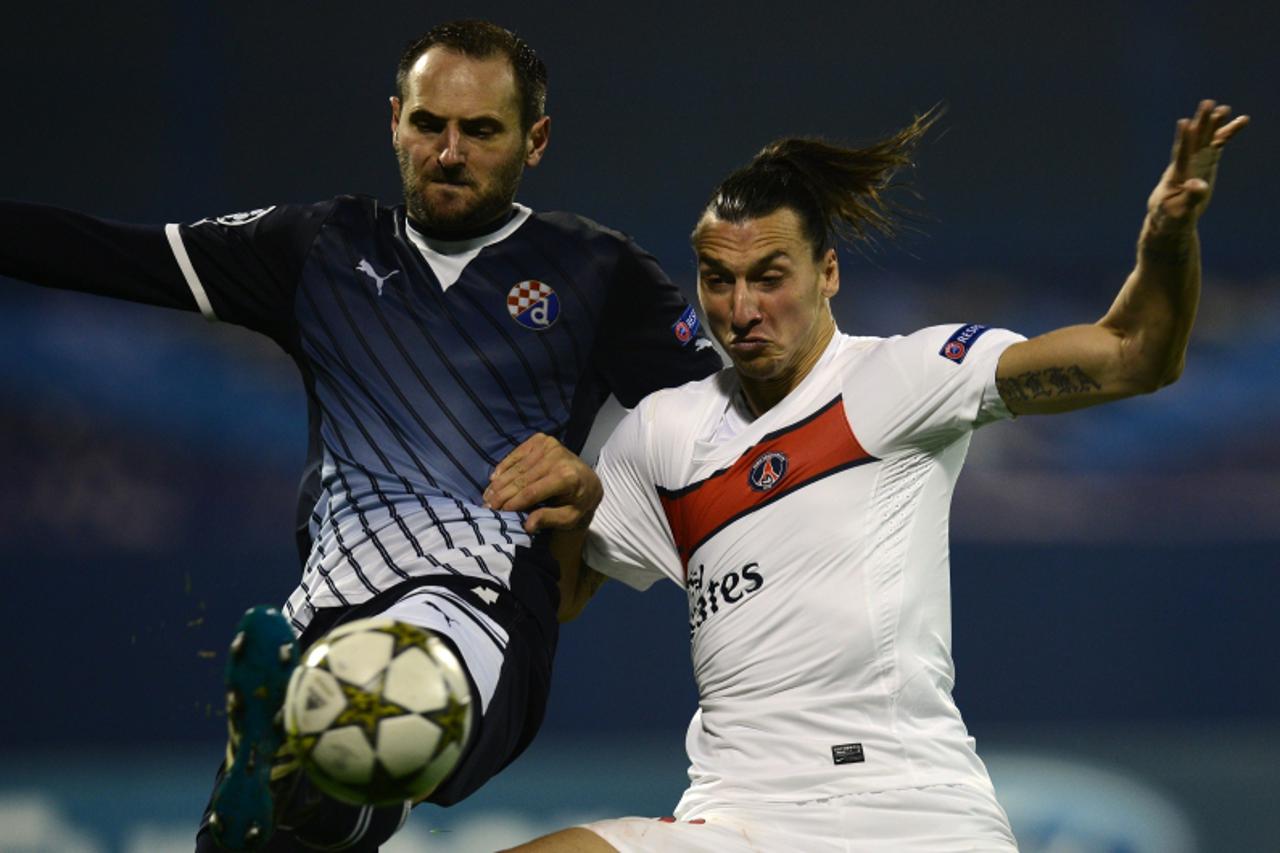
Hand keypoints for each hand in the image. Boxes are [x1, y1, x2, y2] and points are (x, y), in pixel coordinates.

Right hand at [483, 433, 602, 532]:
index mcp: (567, 477)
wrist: (588, 480)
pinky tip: (494, 479)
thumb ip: (549, 519)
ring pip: (517, 468)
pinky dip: (504, 466)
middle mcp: (558, 457)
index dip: (513, 502)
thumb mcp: (570, 518)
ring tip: (487, 496)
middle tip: (487, 506)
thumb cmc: (578, 502)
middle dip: (502, 494)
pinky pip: (517, 454)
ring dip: (500, 482)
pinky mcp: (542, 440)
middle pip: (522, 479)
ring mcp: (549, 445)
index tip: (498, 512)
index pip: (532, 492)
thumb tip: (527, 525)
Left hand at [1147, 99, 1248, 232]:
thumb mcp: (1180, 211)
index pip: (1180, 154)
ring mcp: (1197, 161)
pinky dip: (1228, 133)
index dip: (1183, 140)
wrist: (1171, 217)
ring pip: (1207, 139)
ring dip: (1215, 124)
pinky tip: (1241, 120)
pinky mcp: (1206, 163)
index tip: (1185, 123)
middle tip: (1207, 103)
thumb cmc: (1170, 217)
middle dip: (1201, 123)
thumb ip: (1190, 197)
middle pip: (1194, 140)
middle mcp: (1186, 164)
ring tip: (1224, 109)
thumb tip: (1198, 185)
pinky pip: (1218, 144)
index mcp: (1176, 175)